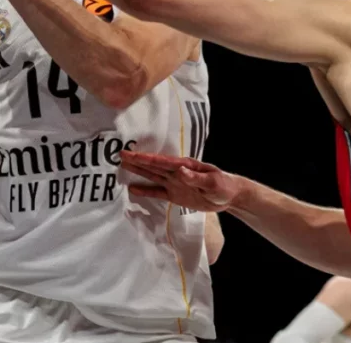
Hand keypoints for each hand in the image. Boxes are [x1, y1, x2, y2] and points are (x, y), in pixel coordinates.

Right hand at [119, 151, 242, 212]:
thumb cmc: (224, 186)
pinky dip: (146, 191)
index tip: (130, 153)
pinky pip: (158, 192)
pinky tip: (133, 189)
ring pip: (153, 176)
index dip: (145, 158)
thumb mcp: (213, 182)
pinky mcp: (176, 195)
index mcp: (185, 166)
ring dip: (139, 171)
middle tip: (120, 154)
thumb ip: (196, 178)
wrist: (230, 196)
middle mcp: (177, 173)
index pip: (161, 162)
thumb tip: (179, 171)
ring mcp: (175, 183)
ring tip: (123, 166)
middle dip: (137, 160)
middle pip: (153, 166)